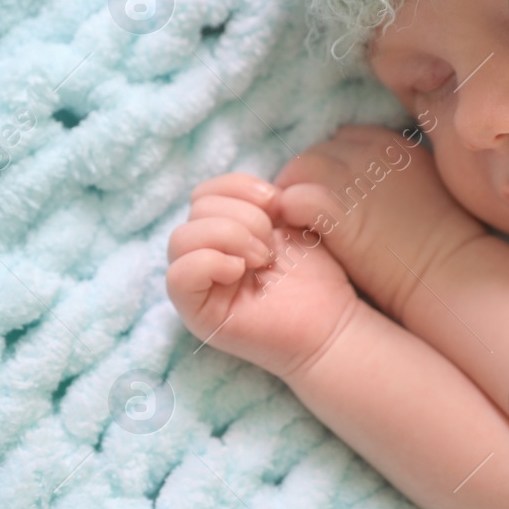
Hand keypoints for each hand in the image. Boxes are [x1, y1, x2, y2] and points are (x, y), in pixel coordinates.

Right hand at [166, 172, 359, 380]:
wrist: (330, 321)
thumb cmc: (314, 274)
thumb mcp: (291, 221)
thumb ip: (266, 200)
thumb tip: (256, 194)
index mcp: (221, 232)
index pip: (204, 193)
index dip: (237, 187)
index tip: (275, 202)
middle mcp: (203, 255)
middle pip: (195, 210)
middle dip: (242, 217)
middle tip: (271, 245)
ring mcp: (198, 285)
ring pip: (181, 239)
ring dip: (229, 237)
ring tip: (262, 258)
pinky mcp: (199, 314)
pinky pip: (178, 277)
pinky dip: (209, 263)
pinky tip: (240, 271)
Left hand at [272, 123, 484, 321]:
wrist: (451, 275)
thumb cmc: (443, 247)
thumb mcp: (426, 192)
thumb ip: (394, 180)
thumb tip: (367, 192)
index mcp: (396, 146)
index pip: (345, 139)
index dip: (334, 167)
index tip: (334, 195)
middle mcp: (371, 153)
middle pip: (317, 151)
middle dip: (310, 179)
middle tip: (309, 213)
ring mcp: (351, 176)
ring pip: (298, 169)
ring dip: (294, 194)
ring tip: (300, 225)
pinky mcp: (333, 206)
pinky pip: (291, 198)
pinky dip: (290, 216)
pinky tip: (300, 236)